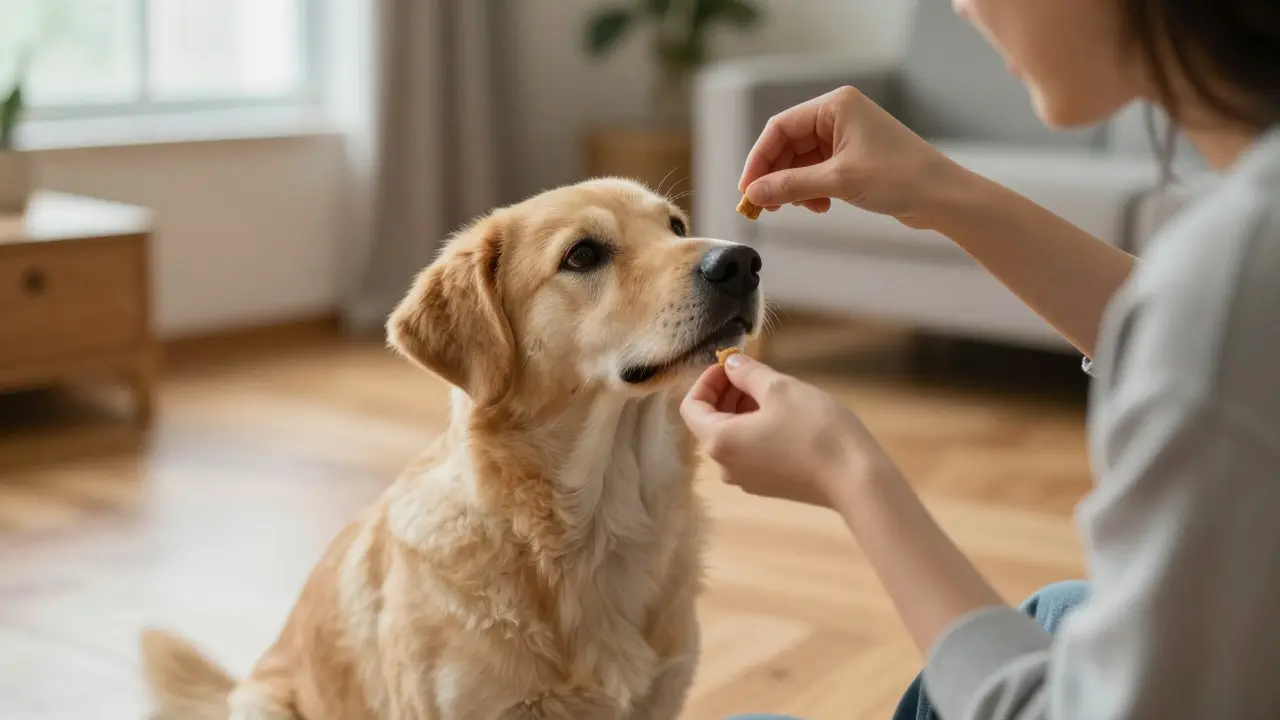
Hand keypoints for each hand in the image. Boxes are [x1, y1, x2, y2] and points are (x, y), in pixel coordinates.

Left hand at [679, 352, 898, 507]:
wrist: (855, 479)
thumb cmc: (815, 430)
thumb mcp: (779, 388)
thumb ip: (747, 372)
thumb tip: (732, 363)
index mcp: (717, 441)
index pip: (691, 406)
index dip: (707, 380)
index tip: (731, 363)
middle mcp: (725, 466)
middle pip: (710, 421)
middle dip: (726, 392)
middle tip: (752, 370)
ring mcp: (746, 479)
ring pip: (732, 435)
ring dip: (743, 408)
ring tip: (771, 389)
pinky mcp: (768, 485)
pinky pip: (750, 450)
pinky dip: (756, 427)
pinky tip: (783, 413)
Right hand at [739, 86, 955, 227]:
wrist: (941, 196)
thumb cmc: (898, 178)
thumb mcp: (837, 181)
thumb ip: (790, 186)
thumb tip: (754, 193)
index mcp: (835, 105)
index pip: (780, 128)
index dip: (759, 159)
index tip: (747, 189)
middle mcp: (839, 115)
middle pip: (788, 145)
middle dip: (776, 176)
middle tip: (764, 206)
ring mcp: (847, 136)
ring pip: (802, 161)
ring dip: (794, 187)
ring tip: (800, 208)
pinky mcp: (854, 158)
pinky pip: (818, 171)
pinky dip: (811, 190)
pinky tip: (819, 206)